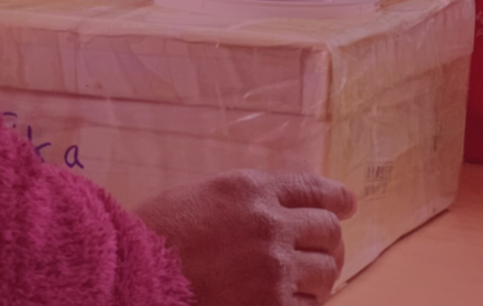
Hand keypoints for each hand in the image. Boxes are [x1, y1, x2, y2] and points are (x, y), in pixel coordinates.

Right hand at [134, 170, 356, 305]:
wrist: (135, 273)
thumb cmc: (160, 231)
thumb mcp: (209, 194)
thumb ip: (251, 198)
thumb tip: (285, 207)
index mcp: (254, 189)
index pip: (314, 189)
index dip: (338, 198)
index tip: (347, 205)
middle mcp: (270, 224)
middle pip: (328, 230)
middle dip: (331, 240)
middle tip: (327, 250)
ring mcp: (273, 268)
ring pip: (325, 271)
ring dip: (320, 275)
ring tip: (309, 280)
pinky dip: (306, 303)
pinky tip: (291, 300)